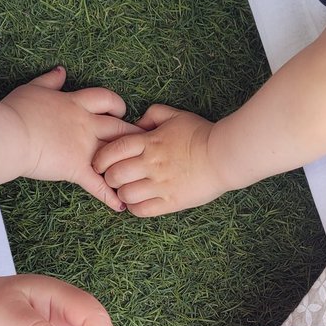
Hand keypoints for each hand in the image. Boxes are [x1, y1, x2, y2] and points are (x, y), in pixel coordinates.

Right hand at [3, 67, 141, 211]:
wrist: (10, 133)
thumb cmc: (18, 110)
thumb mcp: (34, 88)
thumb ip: (50, 80)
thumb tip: (61, 71)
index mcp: (76, 104)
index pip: (105, 99)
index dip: (117, 104)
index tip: (122, 111)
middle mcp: (86, 124)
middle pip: (119, 126)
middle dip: (133, 134)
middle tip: (144, 142)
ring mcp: (84, 147)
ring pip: (115, 154)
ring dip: (128, 164)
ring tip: (139, 174)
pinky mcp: (76, 168)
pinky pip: (98, 184)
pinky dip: (110, 196)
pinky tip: (120, 206)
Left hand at [93, 104, 227, 215]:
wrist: (225, 155)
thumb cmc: (201, 133)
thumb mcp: (176, 115)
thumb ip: (153, 115)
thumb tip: (137, 123)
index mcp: (149, 142)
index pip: (113, 151)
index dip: (100, 160)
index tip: (100, 164)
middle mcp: (151, 164)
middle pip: (114, 175)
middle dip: (109, 178)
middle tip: (114, 179)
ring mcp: (160, 184)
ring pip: (126, 195)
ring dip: (122, 195)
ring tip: (127, 193)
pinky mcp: (171, 201)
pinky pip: (143, 210)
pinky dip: (135, 208)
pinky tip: (138, 204)